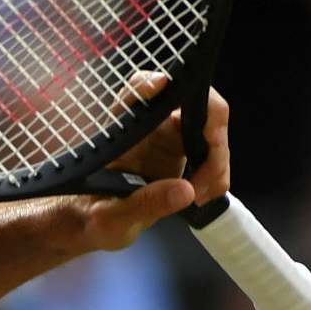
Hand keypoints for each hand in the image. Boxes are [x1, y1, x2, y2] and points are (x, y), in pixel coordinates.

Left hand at [71, 76, 233, 250]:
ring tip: (198, 197)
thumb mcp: (112, 219)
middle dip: (212, 135)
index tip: (161, 88)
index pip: (136, 92)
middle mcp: (149, 124)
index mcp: (121, 131)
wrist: (96, 224)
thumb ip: (143, 204)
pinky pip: (214, 151)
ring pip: (211, 127)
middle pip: (194, 102)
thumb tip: (186, 190)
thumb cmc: (93, 216)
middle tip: (207, 176)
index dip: (150, 85)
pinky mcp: (185, 150)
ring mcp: (170, 134)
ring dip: (216, 161)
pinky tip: (200, 197)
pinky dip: (217, 174)